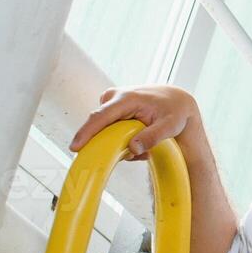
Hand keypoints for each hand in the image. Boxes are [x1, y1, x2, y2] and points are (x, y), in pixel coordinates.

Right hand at [69, 85, 198, 161]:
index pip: (100, 117)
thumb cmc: (174, 111)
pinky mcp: (111, 109)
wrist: (176, 100)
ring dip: (119, 143)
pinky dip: (120, 140)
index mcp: (126, 98)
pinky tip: (138, 141)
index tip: (75, 147)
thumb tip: (132, 149)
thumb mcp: (170, 126)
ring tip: (144, 147)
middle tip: (136, 154)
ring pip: (104, 131)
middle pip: (99, 126)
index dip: (86, 133)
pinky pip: (108, 130)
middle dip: (110, 144)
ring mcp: (110, 102)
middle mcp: (113, 97)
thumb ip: (152, 137)